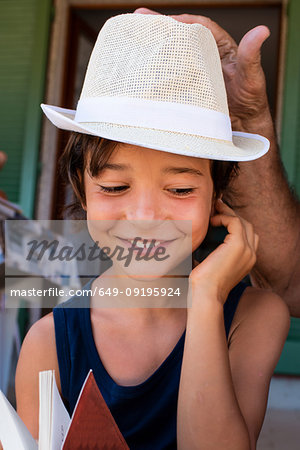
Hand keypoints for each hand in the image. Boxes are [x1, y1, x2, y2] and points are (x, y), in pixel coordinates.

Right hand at [134, 8, 270, 131]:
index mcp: (220, 46)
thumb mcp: (251, 77)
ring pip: (173, 52)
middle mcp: (205, 54)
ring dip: (155, 43)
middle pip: (181, 35)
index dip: (183, 21)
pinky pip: (172, 72)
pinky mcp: (187, 85)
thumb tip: (262, 31)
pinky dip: (157, 66)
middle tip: (139, 17)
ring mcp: (195, 69)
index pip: (200, 26)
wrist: (243, 125)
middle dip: (161, 25)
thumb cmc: (251, 100)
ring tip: (134, 34)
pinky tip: (142, 64)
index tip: (167, 21)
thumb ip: (252, 55)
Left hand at [189, 199, 257, 304]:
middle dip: (233, 214)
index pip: (248, 235)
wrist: (206, 295)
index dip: (236, 222)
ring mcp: (246, 250)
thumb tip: (198, 238)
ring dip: (228, 213)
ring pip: (243, 222)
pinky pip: (235, 222)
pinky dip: (224, 217)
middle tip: (217, 206)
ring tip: (215, 208)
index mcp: (247, 260)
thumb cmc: (203, 284)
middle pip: (248, 226)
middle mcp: (251, 254)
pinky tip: (212, 220)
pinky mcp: (238, 245)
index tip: (219, 215)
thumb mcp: (211, 264)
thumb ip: (212, 252)